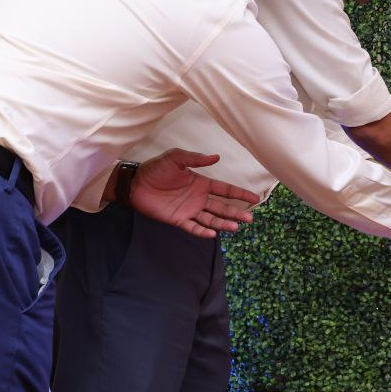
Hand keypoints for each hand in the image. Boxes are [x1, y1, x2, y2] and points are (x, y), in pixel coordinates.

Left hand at [129, 149, 257, 237]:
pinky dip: (203, 232)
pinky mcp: (178, 220)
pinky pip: (193, 228)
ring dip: (223, 224)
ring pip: (211, 220)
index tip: (254, 199)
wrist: (135, 183)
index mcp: (201, 184)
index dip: (240, 194)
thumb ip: (195, 158)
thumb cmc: (155, 169)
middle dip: (236, 213)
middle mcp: (198, 198)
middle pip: (222, 208)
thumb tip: (216, 157)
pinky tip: (212, 234)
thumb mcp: (175, 158)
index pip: (225, 190)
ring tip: (235, 227)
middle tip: (249, 219)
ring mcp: (189, 210)